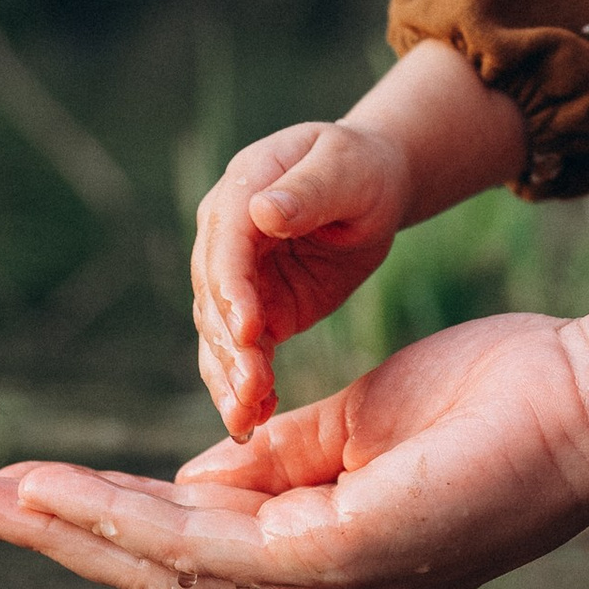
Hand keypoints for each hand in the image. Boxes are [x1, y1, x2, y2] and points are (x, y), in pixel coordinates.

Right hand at [0, 302, 588, 588]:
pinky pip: (214, 541)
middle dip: (54, 541)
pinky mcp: (351, 556)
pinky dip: (128, 515)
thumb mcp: (360, 427)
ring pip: (171, 566)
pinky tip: (67, 489)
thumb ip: (279, 457)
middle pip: (162, 578)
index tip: (13, 493)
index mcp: (329, 569)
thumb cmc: (500, 402)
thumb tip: (189, 477)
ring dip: (68, 528)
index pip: (192, 557)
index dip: (97, 529)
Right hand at [192, 120, 407, 439]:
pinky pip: (244, 353)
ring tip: (245, 419)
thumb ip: (306, 191)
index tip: (250, 330)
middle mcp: (225, 237)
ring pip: (220, 335)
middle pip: (214, 298)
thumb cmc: (361, 167)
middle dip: (229, 348)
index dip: (232, 290)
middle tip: (250, 393)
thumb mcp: (345, 169)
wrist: (374, 187)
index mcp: (240, 190)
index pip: (225, 246)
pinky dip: (245, 387)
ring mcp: (238, 278)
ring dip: (229, 379)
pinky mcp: (258, 310)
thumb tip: (261, 212)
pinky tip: (253, 420)